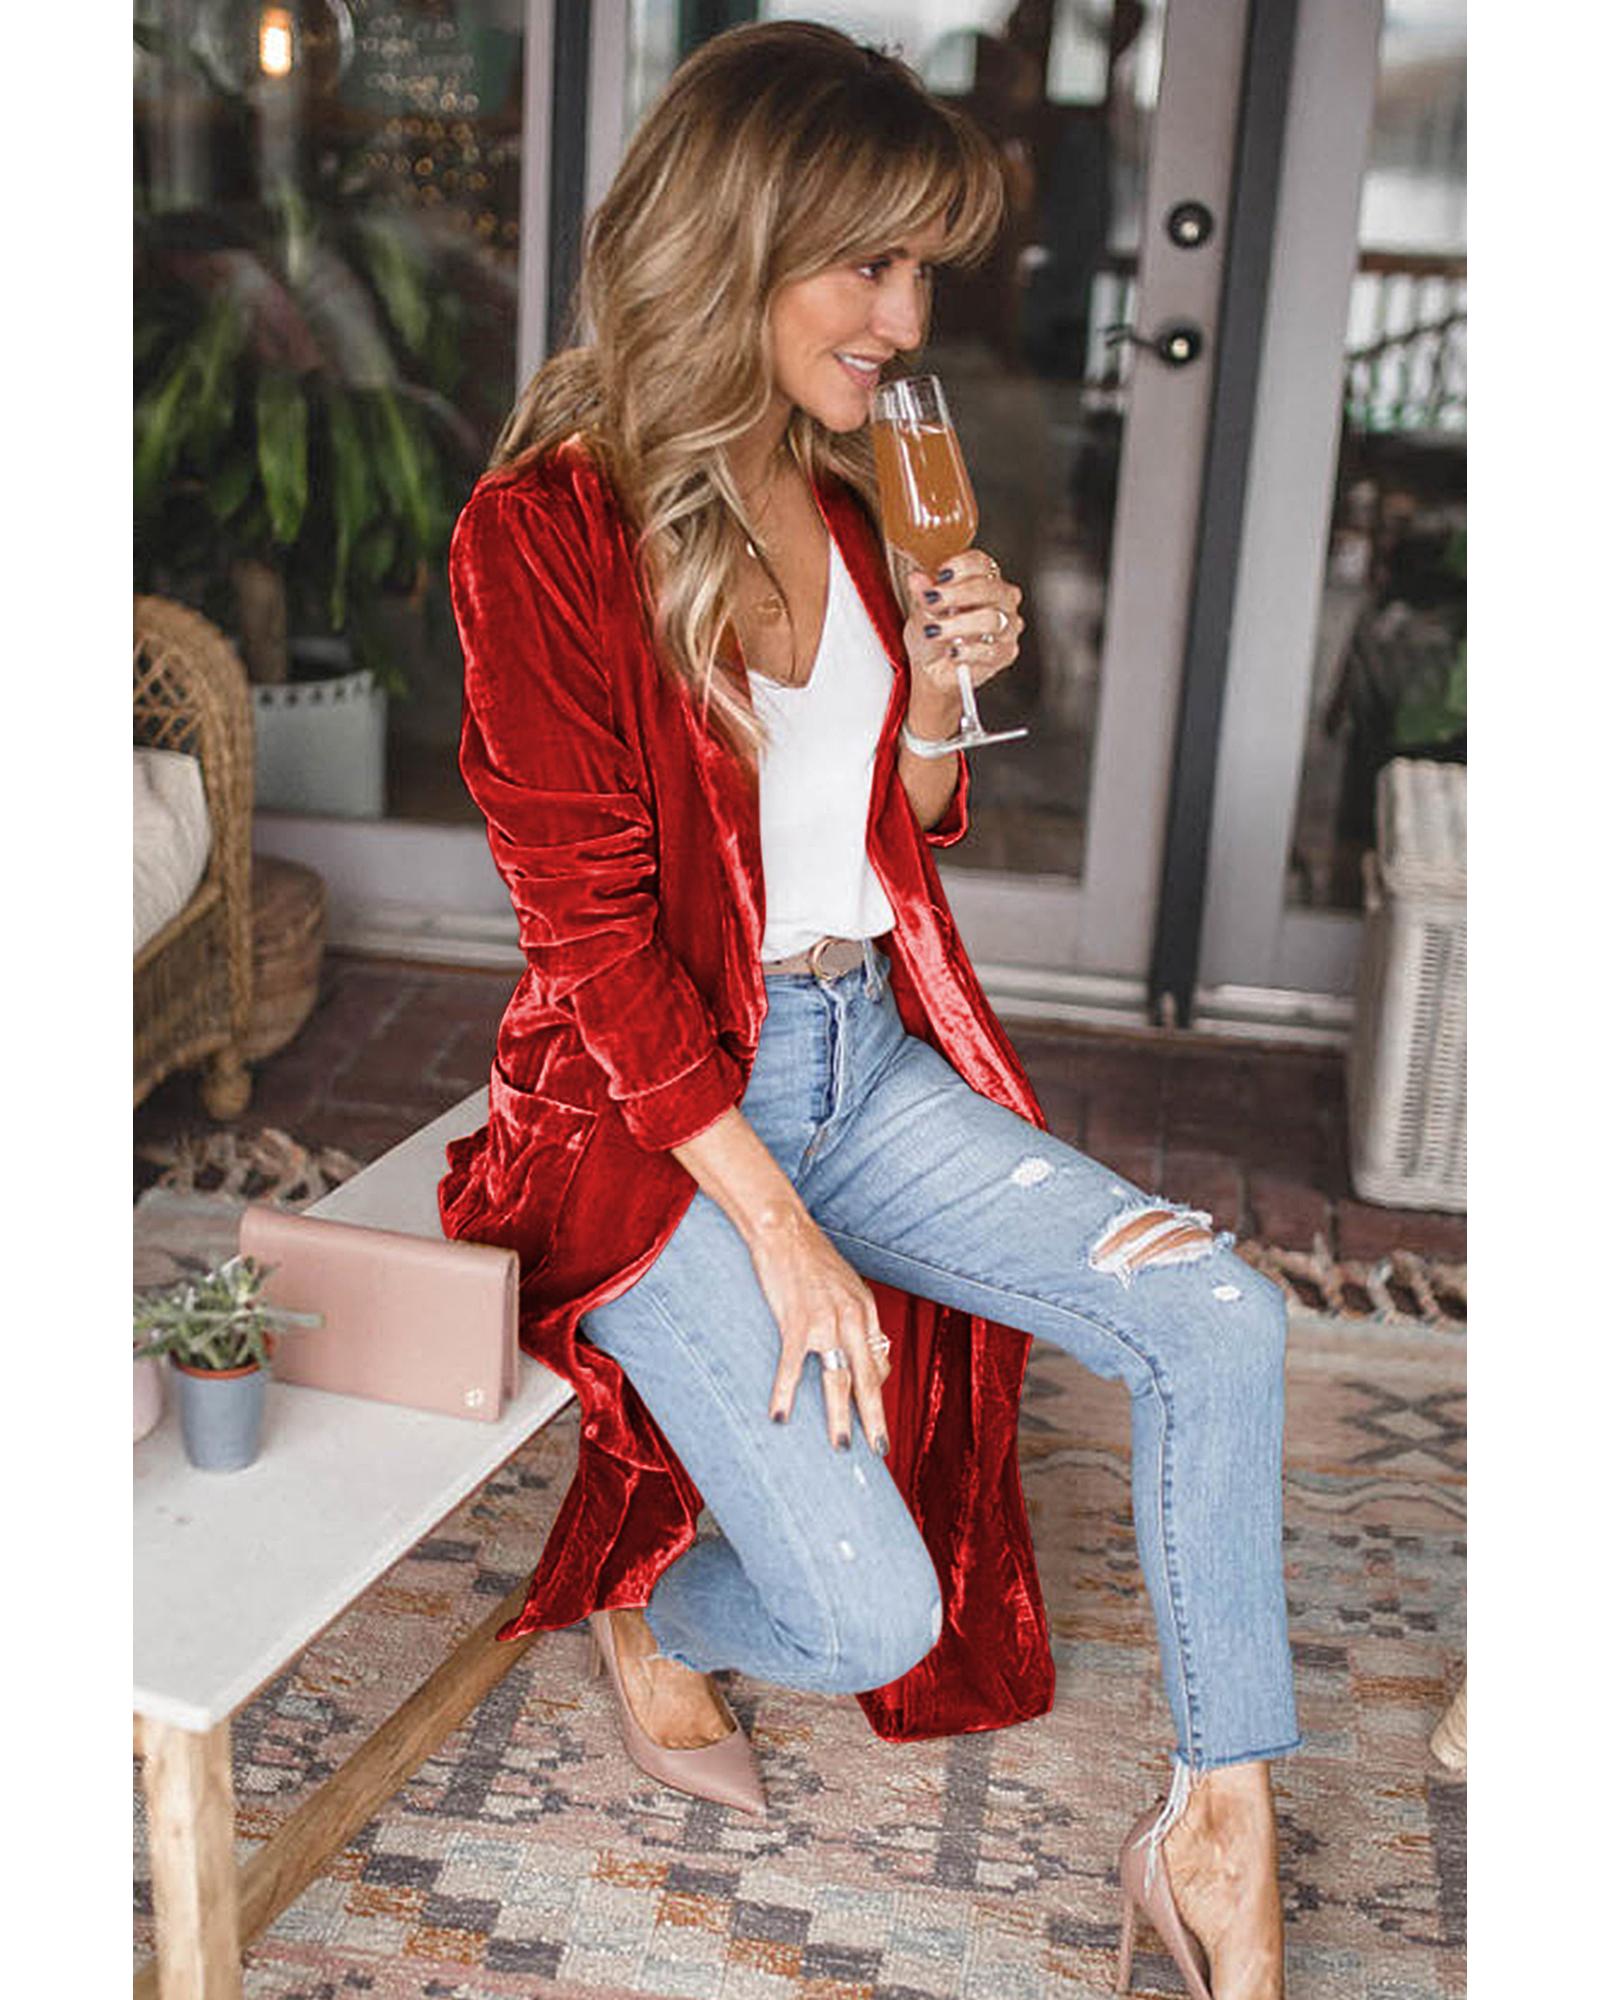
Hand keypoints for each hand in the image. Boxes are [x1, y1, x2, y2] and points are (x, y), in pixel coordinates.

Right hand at [745, 1209, 891, 1452]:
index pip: (878, 1364)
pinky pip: (792, 1365)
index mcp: (865, 1311)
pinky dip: (785, 1393)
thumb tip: (864, 1352)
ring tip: (840, 1445)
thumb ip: (856, 1319)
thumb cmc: (812, 1258)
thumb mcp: (847, 1286)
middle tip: (879, 1449)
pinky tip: (780, 1415)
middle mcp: (852, 1319)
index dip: (875, 1394)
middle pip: (867, 1379)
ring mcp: (825, 1322)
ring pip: (837, 1379)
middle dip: (874, 1418)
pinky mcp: (796, 1320)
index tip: (871, 1419)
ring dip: (839, 1416)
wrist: (785, 1229)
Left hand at [902, 548, 1024, 711]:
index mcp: (983, 579)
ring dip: (959, 624)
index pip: (982, 563)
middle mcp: (1000, 599)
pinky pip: (992, 650)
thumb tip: (916, 579)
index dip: (962, 566)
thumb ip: (923, 594)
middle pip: (990, 588)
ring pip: (992, 619)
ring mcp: (1007, 626)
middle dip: (958, 594)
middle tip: (932, 601)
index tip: (941, 575)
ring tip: (936, 631)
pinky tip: (952, 651)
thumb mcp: (920, 610)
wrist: (932, 669)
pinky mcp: (1005, 653)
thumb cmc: (932, 634)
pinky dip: (968, 651)